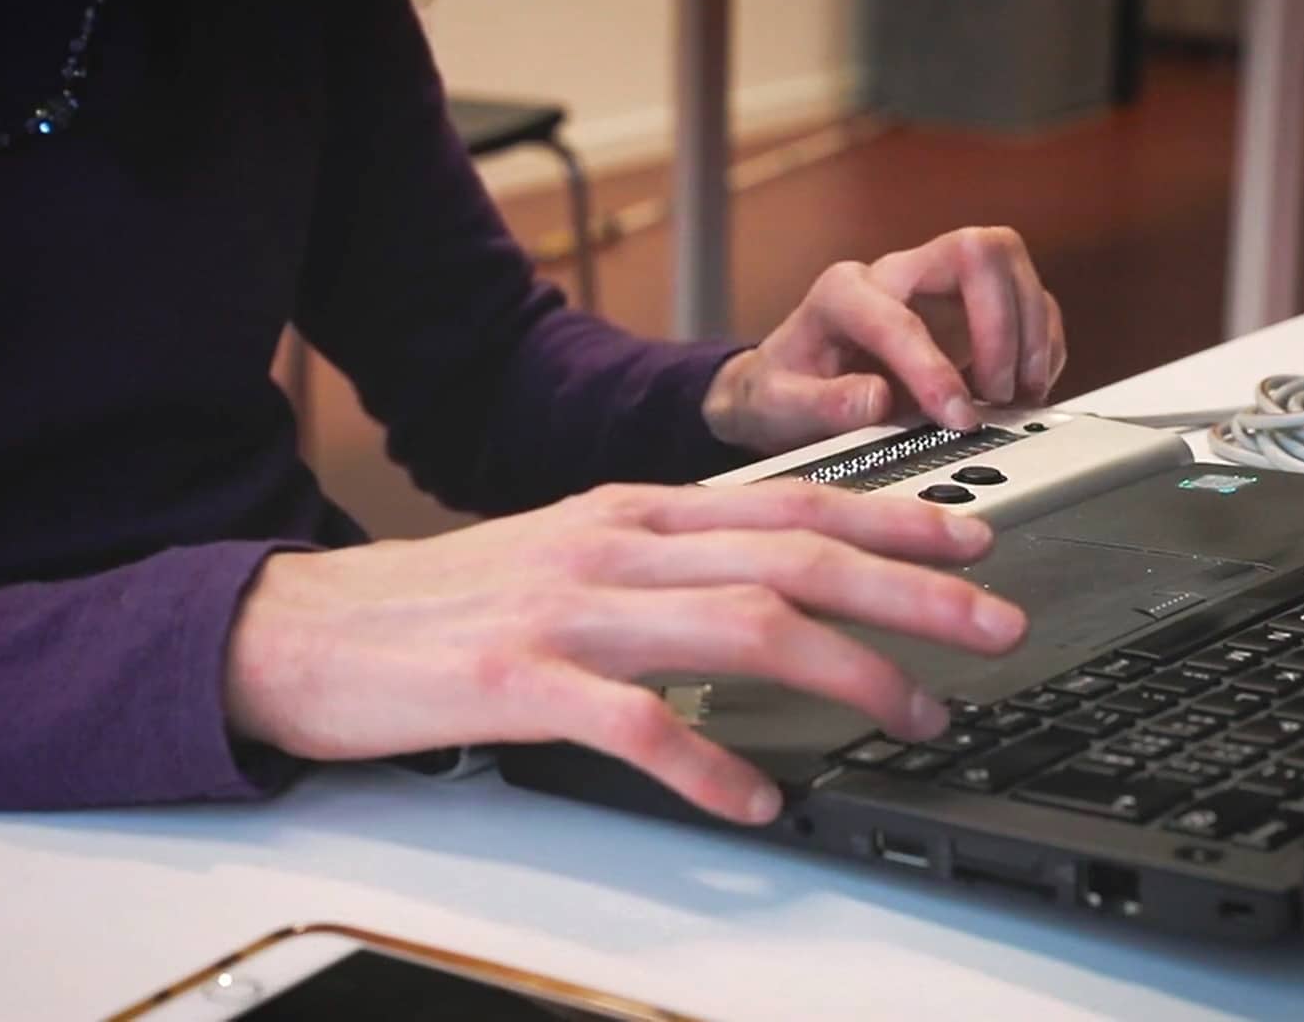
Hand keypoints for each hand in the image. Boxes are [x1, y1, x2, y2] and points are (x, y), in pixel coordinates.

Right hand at [224, 481, 1026, 823]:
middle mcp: (614, 547)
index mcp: (631, 512)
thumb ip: (670, 563)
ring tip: (913, 715)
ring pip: (741, 627)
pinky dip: (710, 764)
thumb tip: (776, 590)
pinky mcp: (519, 684)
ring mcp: (568, 611)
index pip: (790, 504)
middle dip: (912, 593)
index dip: (894, 523)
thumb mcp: (572, 553)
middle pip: (793, 557)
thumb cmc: (448, 602)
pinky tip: (757, 800)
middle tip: (995, 627)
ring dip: (846, 673)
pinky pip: (639, 724)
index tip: (975, 546)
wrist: (308, 627)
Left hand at [701, 226, 1065, 454]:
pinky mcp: (970, 306)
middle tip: (996, 394)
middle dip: (1001, 326)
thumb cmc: (785, 390)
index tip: (955, 416)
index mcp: (842, 293)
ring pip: (1009, 265)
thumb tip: (873, 399)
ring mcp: (938, 284)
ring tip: (1015, 397)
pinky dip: (1040, 344)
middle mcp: (896, 274)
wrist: (791, 386)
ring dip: (1030, 333)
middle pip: (976, 251)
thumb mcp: (782, 406)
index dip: (934, 368)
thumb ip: (823, 405)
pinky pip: (1026, 300)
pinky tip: (1025, 388)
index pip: (900, 315)